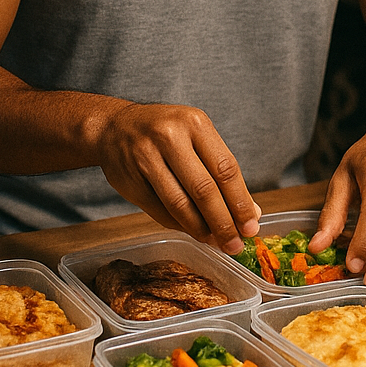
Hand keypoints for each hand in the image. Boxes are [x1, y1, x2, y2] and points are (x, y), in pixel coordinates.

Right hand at [97, 101, 259, 252]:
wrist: (114, 127)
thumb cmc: (165, 133)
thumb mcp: (196, 136)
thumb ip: (220, 170)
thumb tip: (250, 212)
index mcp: (195, 122)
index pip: (225, 168)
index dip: (240, 202)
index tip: (251, 226)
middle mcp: (170, 136)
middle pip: (204, 189)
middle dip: (223, 222)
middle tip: (235, 244)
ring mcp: (146, 157)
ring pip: (180, 204)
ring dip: (201, 229)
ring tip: (216, 242)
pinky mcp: (130, 179)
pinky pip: (160, 211)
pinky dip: (180, 226)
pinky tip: (194, 232)